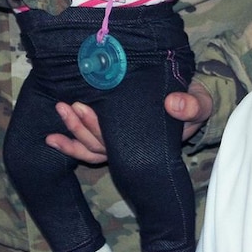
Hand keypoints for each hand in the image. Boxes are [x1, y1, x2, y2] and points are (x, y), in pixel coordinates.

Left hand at [47, 82, 213, 163]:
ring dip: (72, 132)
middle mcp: (130, 149)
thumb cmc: (193, 103)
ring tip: (59, 111)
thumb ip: (193, 105)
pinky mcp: (112, 138)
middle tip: (67, 105)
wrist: (190, 102)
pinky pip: (88, 149)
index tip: (83, 107)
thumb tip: (174, 104)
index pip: (119, 144)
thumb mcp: (200, 103)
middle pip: (99, 145)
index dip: (98, 129)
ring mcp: (120, 146)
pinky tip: (51, 138)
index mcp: (149, 142)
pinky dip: (69, 145)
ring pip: (91, 148)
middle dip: (80, 126)